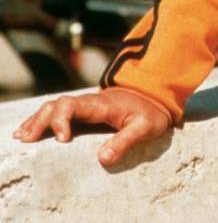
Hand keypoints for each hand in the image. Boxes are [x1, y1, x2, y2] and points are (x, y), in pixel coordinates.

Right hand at [12, 87, 171, 166]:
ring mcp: (85, 107)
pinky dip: (41, 120)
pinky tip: (29, 131)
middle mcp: (89, 103)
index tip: (62, 140)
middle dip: (40, 121)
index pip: (71, 105)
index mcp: (101, 105)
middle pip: (56, 104)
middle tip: (28, 140)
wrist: (156, 99)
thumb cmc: (151, 113)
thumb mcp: (145, 127)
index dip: (61, 120)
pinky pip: (57, 113)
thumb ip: (125, 141)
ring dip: (36, 120)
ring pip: (53, 107)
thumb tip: (102, 159)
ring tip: (22, 137)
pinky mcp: (83, 113)